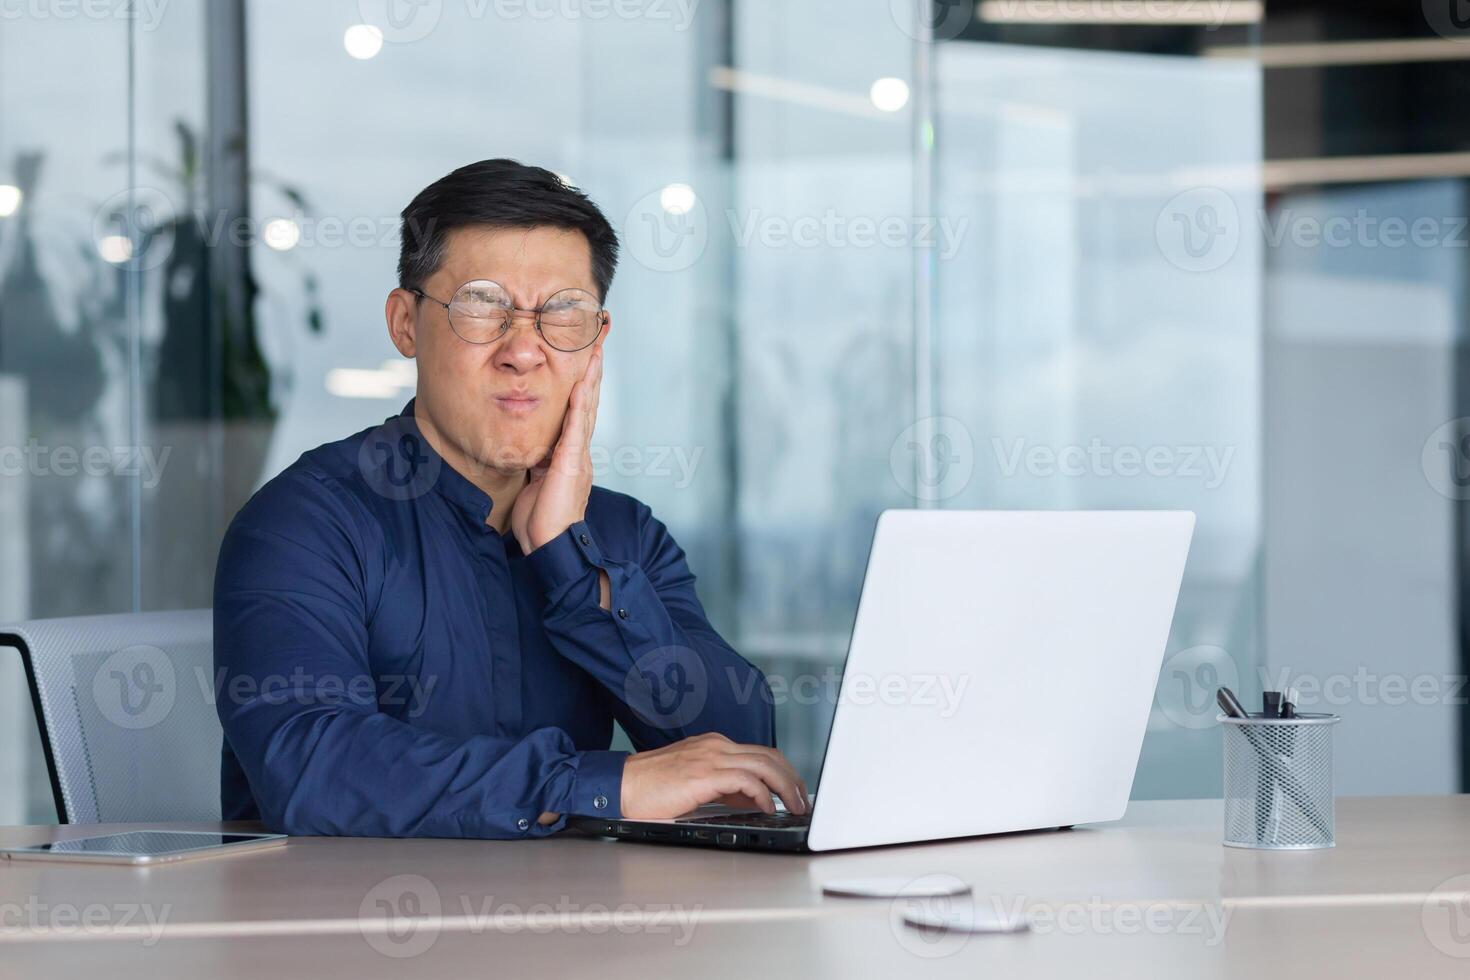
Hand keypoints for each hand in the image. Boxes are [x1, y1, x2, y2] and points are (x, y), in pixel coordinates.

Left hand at [511, 346, 602, 554]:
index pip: (579, 413)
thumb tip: (533, 450)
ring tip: (596, 353)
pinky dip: (579, 405)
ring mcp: (578, 457)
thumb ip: (538, 464)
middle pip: (588, 404)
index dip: (583, 386)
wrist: (552, 547)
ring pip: (586, 410)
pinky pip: (576, 428)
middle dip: (593, 373)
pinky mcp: (571, 464)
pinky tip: (581, 384)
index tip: (587, 360)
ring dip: (591, 380)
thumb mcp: (536, 484)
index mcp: (571, 456)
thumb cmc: (542, 522)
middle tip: (598, 344)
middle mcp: (579, 452)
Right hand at [620, 732, 810, 819]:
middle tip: (803, 801)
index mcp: (714, 745)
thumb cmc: (650, 788)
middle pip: (769, 756)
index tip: (794, 792)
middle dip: (793, 779)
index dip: (783, 773)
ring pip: (764, 765)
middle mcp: (716, 746)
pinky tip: (766, 809)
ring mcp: (710, 757)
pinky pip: (745, 780)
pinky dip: (762, 794)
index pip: (761, 753)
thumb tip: (754, 800)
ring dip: (785, 787)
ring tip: (794, 807)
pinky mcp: (703, 774)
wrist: (620, 786)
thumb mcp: (695, 783)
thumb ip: (725, 787)